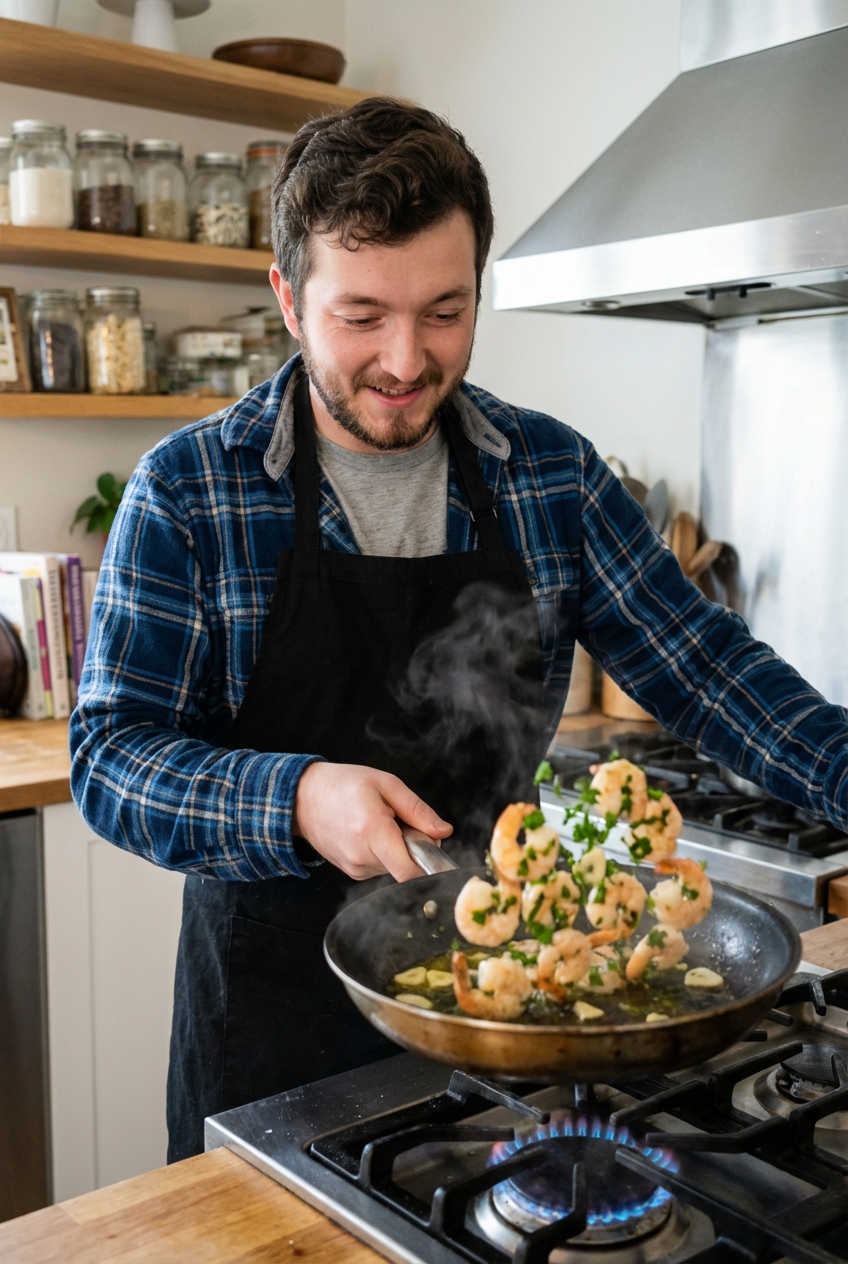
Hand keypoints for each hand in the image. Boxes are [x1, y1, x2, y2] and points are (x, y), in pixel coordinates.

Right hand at [293, 762, 452, 881]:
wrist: (302, 798)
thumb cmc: (343, 785)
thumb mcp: (386, 784)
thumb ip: (418, 810)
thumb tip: (444, 832)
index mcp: (373, 831)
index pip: (410, 871)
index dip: (429, 862)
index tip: (432, 844)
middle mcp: (362, 857)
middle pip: (407, 867)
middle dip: (414, 846)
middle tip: (400, 821)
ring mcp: (355, 868)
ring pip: (395, 868)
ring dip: (398, 850)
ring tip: (380, 824)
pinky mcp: (352, 872)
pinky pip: (381, 868)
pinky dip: (384, 853)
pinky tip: (369, 834)